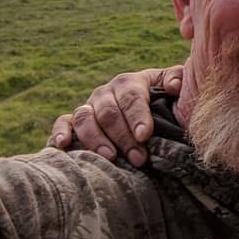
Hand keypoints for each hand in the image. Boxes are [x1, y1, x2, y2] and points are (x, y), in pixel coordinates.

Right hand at [48, 66, 183, 165]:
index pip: (132, 96)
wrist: (149, 108)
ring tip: (110, 157)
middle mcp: (106, 92)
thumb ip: (177, 80)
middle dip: (123, 137)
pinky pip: (64, 122)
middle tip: (139, 158)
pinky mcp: (75, 120)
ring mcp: (89, 106)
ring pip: (85, 117)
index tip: (145, 135)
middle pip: (109, 112)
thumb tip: (174, 86)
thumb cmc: (165, 101)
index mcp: (130, 83)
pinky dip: (61, 131)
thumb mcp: (173, 87)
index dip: (137, 115)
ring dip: (96, 139)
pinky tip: (64, 144)